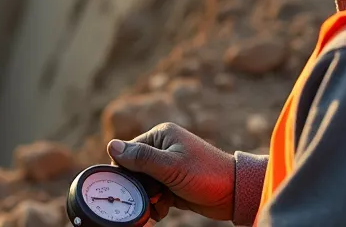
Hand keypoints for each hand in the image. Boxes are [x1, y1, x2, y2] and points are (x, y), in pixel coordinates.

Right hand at [107, 122, 234, 221]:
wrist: (234, 193)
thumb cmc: (206, 175)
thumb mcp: (171, 166)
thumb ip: (141, 157)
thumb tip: (111, 145)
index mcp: (161, 136)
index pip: (128, 151)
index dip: (126, 172)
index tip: (132, 188)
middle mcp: (163, 148)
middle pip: (135, 170)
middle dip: (139, 188)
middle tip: (150, 200)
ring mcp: (169, 166)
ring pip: (144, 184)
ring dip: (148, 198)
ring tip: (159, 208)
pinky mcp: (173, 182)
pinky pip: (155, 193)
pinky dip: (156, 203)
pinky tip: (164, 210)